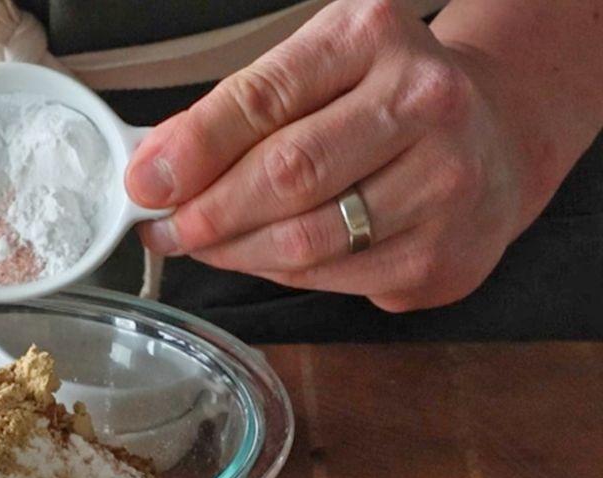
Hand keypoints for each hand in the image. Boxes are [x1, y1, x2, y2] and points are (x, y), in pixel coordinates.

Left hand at [125, 0, 531, 311]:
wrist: (493, 135)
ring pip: (304, 240)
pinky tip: (265, 255)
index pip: (264, 98)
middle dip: (207, 211)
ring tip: (206, 242)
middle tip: (168, 227)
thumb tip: (157, 166)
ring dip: (235, 250)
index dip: (194, 148)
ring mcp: (443, 182)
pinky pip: (331, 277)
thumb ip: (237, 111)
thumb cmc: (383, 98)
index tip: (147, 183)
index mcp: (373, 37)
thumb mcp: (315, 69)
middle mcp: (423, 102)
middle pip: (285, 175)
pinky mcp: (443, 254)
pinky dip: (279, 273)